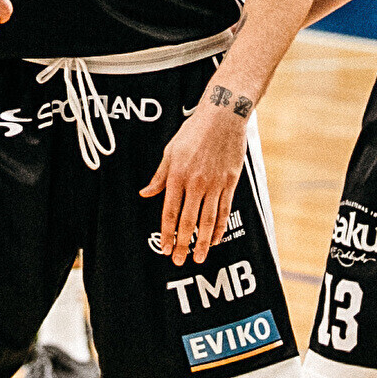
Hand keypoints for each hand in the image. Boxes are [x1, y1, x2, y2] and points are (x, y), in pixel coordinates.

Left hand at [141, 90, 250, 263]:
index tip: (164, 249)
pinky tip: (216, 239)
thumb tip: (145, 194)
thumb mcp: (170, 151)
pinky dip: (220, 227)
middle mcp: (196, 183)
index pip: (169, 212)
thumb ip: (159, 176)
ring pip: (209, 221)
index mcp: (177, 175)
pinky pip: (225, 210)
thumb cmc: (193, 131)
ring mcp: (215, 184)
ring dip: (203, 242)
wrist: (223, 116)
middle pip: (188, 221)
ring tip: (199, 258)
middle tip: (179, 261)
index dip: (166, 234)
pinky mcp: (230, 182)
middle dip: (183, 244)